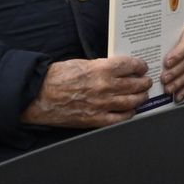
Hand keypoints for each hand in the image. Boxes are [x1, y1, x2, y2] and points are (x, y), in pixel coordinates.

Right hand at [22, 56, 151, 128]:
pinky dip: (129, 114)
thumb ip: (101, 67)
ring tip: (142, 95)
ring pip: (132, 101)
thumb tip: (117, 69)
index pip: (130, 66)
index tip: (142, 67)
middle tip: (146, 81)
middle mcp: (105, 87)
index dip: (140, 66)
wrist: (37, 96)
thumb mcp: (81, 64)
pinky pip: (120, 119)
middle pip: (135, 84)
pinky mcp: (95, 119)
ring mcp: (101, 105)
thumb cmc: (55, 77)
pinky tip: (131, 111)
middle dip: (144, 82)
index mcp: (101, 69)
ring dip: (140, 98)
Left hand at [161, 23, 183, 99]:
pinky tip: (178, 96)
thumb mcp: (172, 30)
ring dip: (180, 83)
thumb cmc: (177, 32)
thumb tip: (147, 49)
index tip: (166, 63)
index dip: (178, 54)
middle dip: (176, 72)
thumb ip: (164, 38)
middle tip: (164, 80)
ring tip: (168, 89)